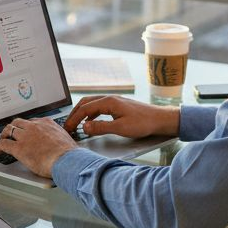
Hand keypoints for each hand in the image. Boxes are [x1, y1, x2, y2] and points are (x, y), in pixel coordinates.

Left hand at [0, 118, 77, 178]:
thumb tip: (59, 145)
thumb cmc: (69, 154)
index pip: (33, 121)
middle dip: (14, 127)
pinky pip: (3, 144)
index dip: (27, 127)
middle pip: (18, 122)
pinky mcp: (19, 148)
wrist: (67, 160)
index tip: (26, 131)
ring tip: (2, 139)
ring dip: (4, 134)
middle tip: (11, 133)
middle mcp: (35, 127)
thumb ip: (58, 139)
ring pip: (9, 130)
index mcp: (47, 123)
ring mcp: (26, 136)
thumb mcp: (65, 139)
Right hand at [63, 95, 177, 138]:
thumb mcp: (121, 128)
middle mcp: (109, 99)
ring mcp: (114, 101)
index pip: (84, 109)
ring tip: (76, 124)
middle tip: (68, 126)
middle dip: (74, 114)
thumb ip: (101, 127)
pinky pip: (99, 107)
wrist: (160, 119)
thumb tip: (84, 127)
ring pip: (92, 104)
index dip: (74, 119)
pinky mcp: (118, 106)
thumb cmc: (143, 123)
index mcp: (108, 102)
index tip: (67, 129)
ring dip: (82, 113)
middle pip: (85, 103)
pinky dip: (91, 114)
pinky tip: (91, 123)